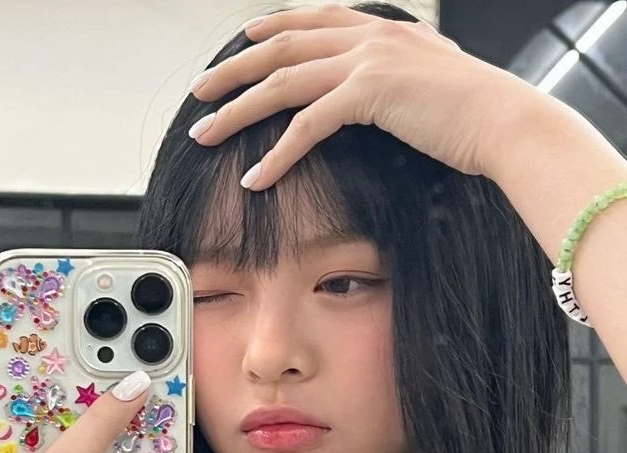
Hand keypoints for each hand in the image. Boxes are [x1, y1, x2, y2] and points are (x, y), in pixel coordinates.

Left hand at [189, 4, 535, 184]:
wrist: (504, 120)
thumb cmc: (473, 112)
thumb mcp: (431, 79)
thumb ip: (400, 75)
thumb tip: (387, 90)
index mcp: (380, 29)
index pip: (311, 21)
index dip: (270, 31)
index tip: (241, 44)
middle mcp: (367, 36)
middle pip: (281, 48)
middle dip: (233, 72)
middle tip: (200, 93)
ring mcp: (366, 61)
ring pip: (282, 84)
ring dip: (237, 111)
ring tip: (206, 134)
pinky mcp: (369, 94)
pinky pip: (307, 125)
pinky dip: (277, 155)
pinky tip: (256, 178)